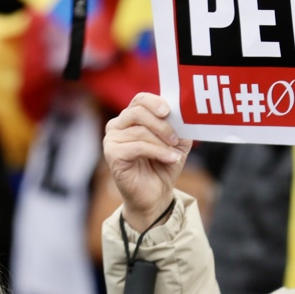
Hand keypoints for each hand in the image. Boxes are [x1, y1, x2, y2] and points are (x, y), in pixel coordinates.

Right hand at [103, 94, 191, 229]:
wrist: (156, 194)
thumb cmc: (163, 164)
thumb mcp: (176, 141)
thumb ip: (179, 125)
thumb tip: (183, 113)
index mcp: (131, 117)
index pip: (140, 100)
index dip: (155, 102)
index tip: (169, 111)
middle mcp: (117, 125)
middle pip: (138, 112)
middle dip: (161, 124)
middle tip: (175, 138)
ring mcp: (112, 140)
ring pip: (140, 131)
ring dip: (162, 142)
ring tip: (175, 154)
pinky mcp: (112, 155)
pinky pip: (137, 146)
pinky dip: (158, 152)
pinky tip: (171, 159)